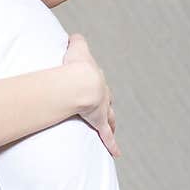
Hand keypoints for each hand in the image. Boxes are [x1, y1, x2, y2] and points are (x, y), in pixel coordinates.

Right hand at [63, 33, 120, 157]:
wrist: (81, 83)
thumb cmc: (76, 66)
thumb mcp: (76, 48)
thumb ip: (75, 41)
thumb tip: (72, 36)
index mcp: (95, 78)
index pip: (98, 82)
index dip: (96, 85)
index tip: (94, 88)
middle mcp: (103, 94)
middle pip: (107, 100)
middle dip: (107, 105)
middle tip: (106, 110)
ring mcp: (102, 109)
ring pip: (110, 118)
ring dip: (111, 124)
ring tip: (112, 129)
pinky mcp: (99, 122)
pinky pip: (106, 136)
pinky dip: (112, 144)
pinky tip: (116, 153)